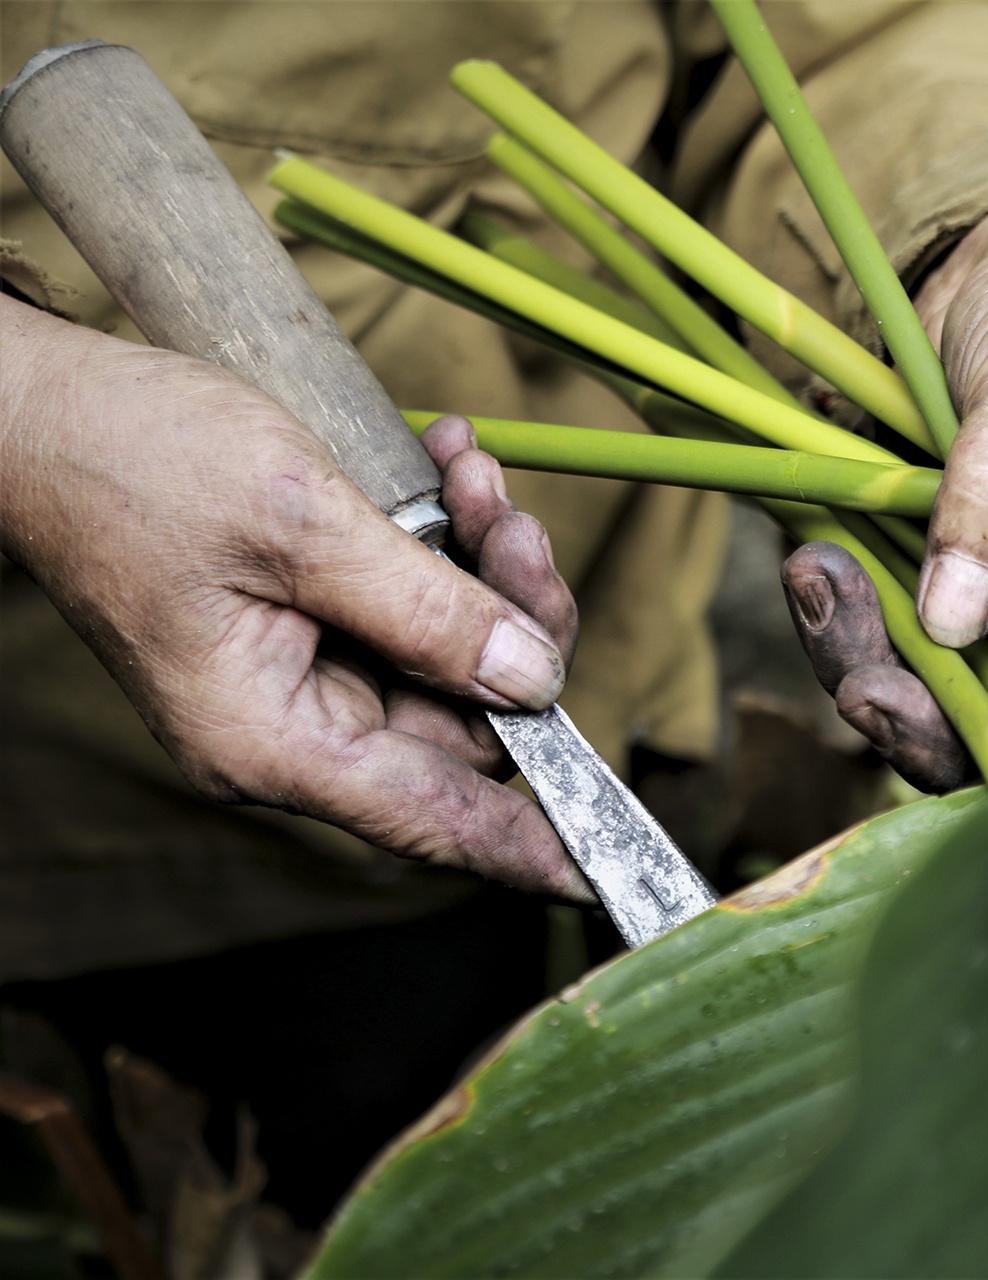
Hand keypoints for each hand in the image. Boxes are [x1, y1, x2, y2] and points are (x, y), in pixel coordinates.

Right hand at [1, 296, 589, 898]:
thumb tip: (535, 679)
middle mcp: (295, 729)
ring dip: (486, 565)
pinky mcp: (308, 626)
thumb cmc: (133, 463)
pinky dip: (444, 545)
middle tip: (518, 524)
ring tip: (475, 476)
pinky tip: (449, 469)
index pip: (435, 820)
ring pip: (453, 657)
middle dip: (518, 619)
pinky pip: (412, 609)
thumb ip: (428, 610)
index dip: (534, 846)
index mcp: (275, 741)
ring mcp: (301, 679)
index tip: (614, 870)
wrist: (41, 409)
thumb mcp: (301, 525)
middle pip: (468, 722)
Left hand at [783, 197, 987, 789]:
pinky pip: (881, 639)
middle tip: (865, 685)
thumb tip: (956, 624)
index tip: (960, 726)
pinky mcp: (928, 584)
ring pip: (936, 695)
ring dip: (867, 663)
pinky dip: (840, 618)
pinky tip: (812, 566)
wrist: (982, 263)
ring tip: (820, 584)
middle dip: (927, 721)